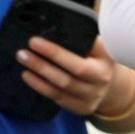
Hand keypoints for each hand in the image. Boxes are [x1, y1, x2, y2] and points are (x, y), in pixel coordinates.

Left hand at [17, 35, 131, 120]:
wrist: (111, 86)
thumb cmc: (98, 58)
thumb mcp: (99, 46)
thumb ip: (84, 38)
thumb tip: (53, 26)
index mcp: (104, 64)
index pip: (78, 61)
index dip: (55, 53)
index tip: (34, 41)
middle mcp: (100, 83)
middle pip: (68, 77)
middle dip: (42, 64)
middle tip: (22, 52)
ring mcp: (90, 98)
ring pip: (60, 88)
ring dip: (39, 74)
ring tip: (22, 60)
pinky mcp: (80, 108)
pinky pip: (57, 97)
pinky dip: (40, 86)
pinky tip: (28, 76)